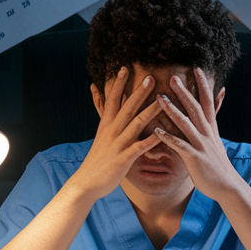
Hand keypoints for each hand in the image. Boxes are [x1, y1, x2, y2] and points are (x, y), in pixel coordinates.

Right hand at [68, 66, 163, 200]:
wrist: (86, 182)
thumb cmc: (97, 159)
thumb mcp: (98, 133)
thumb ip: (102, 113)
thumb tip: (94, 91)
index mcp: (106, 124)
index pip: (112, 99)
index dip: (118, 83)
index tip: (125, 67)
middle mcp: (111, 131)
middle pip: (127, 107)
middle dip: (139, 92)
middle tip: (151, 76)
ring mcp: (117, 145)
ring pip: (136, 124)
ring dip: (151, 110)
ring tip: (164, 100)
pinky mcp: (123, 159)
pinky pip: (140, 147)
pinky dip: (152, 140)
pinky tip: (163, 133)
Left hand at [153, 68, 242, 201]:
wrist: (226, 185)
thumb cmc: (217, 162)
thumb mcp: (217, 136)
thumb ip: (213, 115)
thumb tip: (222, 93)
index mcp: (211, 127)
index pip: (208, 101)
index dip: (203, 84)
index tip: (196, 67)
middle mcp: (207, 133)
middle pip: (196, 108)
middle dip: (185, 92)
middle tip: (173, 77)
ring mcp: (201, 145)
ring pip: (186, 124)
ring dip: (172, 110)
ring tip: (159, 98)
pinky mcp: (195, 158)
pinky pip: (180, 146)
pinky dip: (168, 137)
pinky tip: (156, 131)